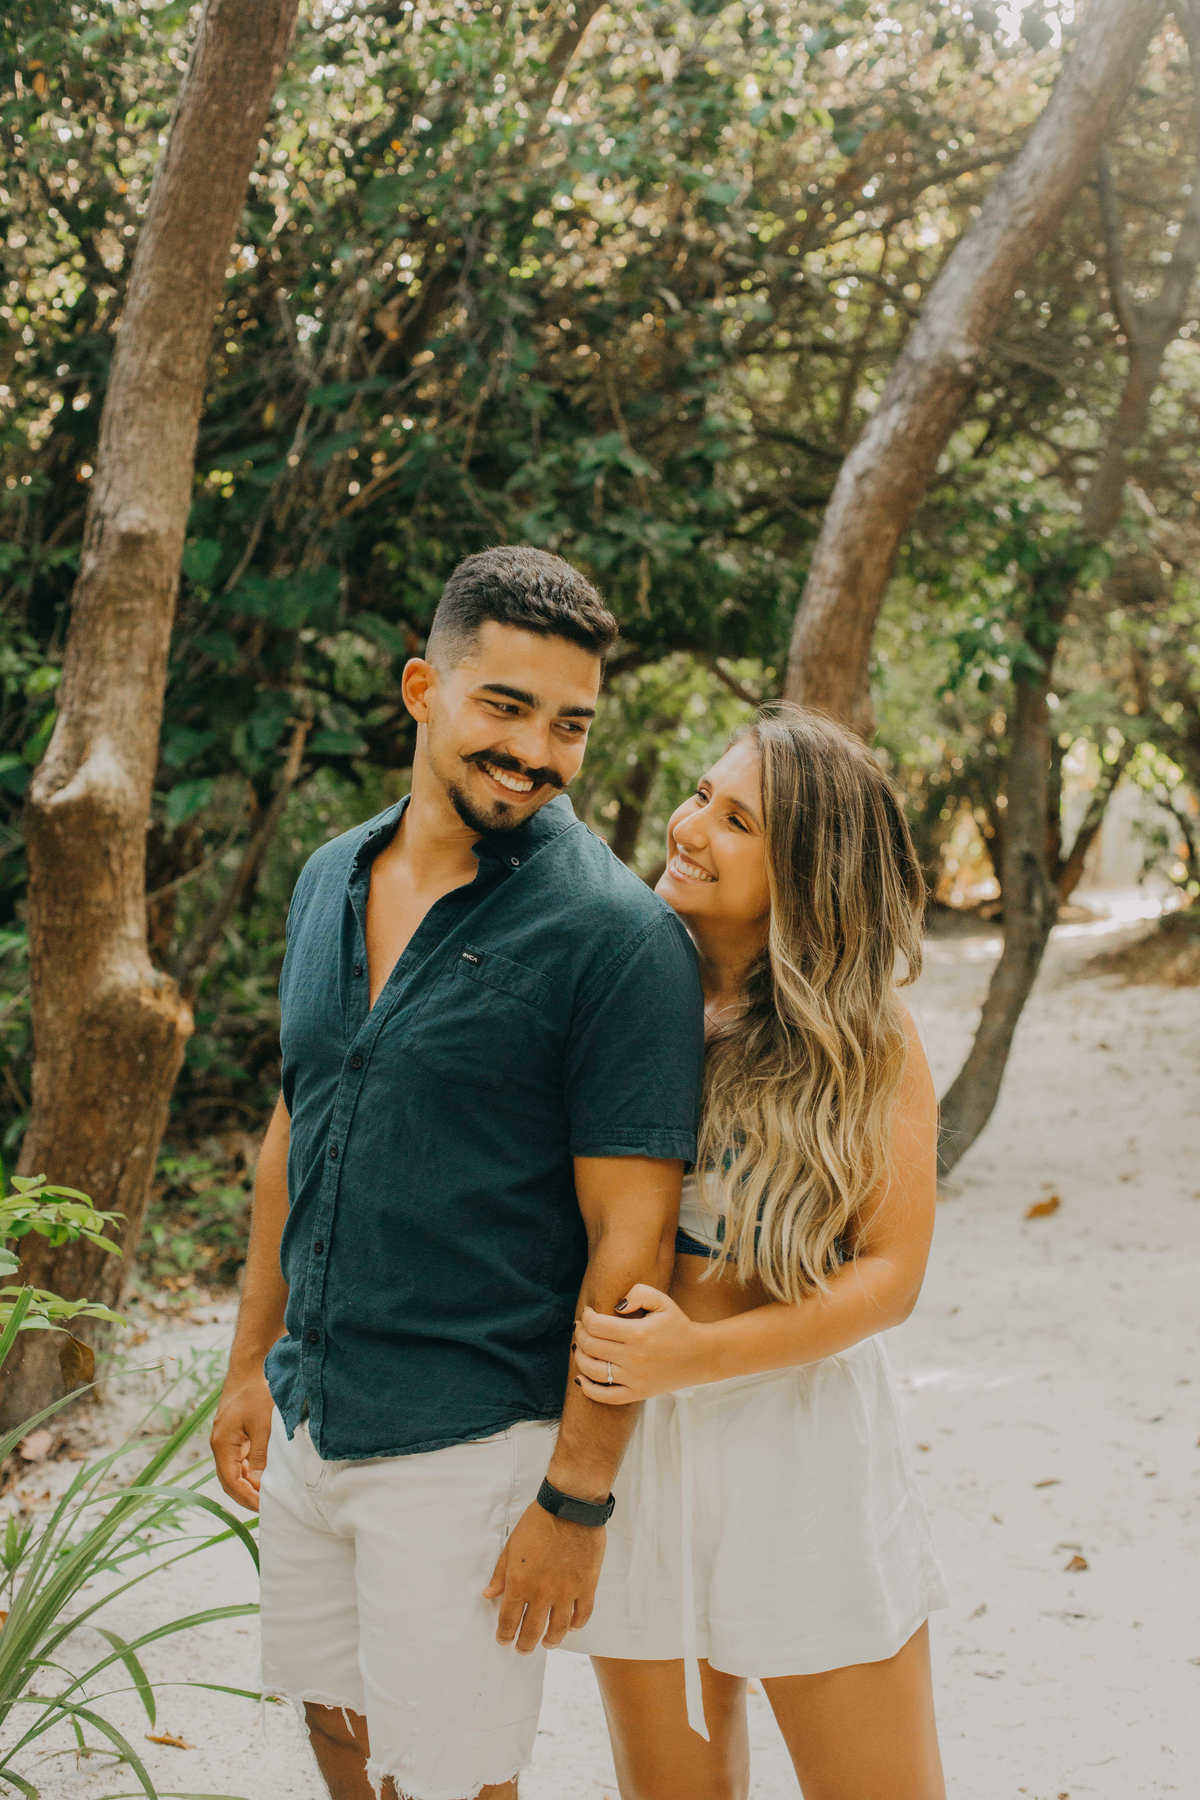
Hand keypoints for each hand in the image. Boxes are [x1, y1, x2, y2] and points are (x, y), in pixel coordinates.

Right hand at [210, 1371, 273, 1511]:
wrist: (251, 1366)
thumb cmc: (256, 1392)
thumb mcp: (263, 1425)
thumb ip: (260, 1455)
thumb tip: (258, 1483)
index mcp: (222, 1444)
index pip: (230, 1482)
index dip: (246, 1498)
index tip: (264, 1507)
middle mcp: (221, 1445)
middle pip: (229, 1480)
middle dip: (246, 1496)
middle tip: (268, 1506)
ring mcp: (228, 1440)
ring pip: (235, 1471)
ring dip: (248, 1485)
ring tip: (269, 1495)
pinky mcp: (237, 1434)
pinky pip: (240, 1460)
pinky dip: (250, 1471)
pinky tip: (265, 1475)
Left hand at [482, 1500, 605, 1651]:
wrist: (570, 1506)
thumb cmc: (538, 1522)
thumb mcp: (512, 1545)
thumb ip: (501, 1573)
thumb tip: (489, 1594)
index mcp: (520, 1582)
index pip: (508, 1620)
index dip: (504, 1635)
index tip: (503, 1640)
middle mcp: (542, 1592)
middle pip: (531, 1631)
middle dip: (524, 1644)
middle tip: (522, 1648)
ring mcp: (567, 1591)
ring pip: (558, 1629)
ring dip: (550, 1640)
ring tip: (546, 1642)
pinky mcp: (587, 1586)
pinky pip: (582, 1615)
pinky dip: (575, 1625)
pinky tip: (570, 1626)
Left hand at [573, 1284, 707, 1402]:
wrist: (700, 1356)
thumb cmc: (678, 1325)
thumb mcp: (663, 1302)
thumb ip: (639, 1293)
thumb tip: (616, 1306)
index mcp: (638, 1333)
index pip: (597, 1325)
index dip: (587, 1317)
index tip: (588, 1312)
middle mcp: (634, 1358)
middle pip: (591, 1346)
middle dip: (580, 1333)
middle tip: (581, 1327)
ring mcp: (634, 1378)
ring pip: (592, 1371)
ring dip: (580, 1357)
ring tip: (580, 1347)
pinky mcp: (637, 1393)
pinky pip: (605, 1396)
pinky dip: (588, 1388)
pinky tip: (581, 1377)